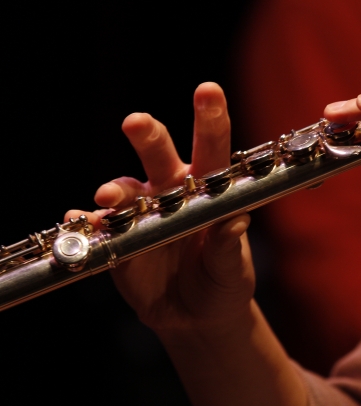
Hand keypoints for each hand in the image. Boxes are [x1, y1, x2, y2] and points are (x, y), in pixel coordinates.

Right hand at [66, 83, 255, 331]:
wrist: (195, 316)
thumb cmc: (223, 283)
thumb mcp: (232, 269)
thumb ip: (229, 247)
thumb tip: (236, 222)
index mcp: (210, 190)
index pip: (212, 148)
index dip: (210, 118)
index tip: (207, 89)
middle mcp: (173, 192)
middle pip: (160, 156)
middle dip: (148, 137)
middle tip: (137, 122)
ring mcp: (143, 213)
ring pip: (125, 189)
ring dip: (115, 188)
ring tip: (108, 197)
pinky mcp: (119, 238)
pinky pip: (99, 228)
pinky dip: (87, 225)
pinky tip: (79, 224)